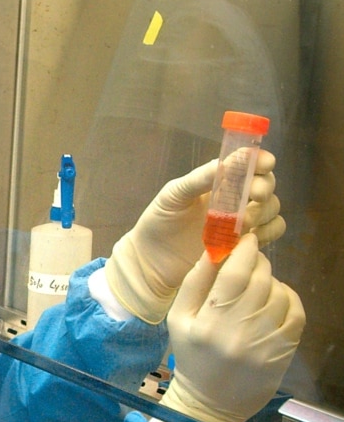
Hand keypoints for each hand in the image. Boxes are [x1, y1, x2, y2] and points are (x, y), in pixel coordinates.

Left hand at [105, 151, 283, 322]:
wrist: (150, 260)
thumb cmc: (158, 222)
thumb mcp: (174, 195)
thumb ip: (199, 179)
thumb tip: (225, 162)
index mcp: (218, 181)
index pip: (247, 163)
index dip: (260, 160)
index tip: (265, 163)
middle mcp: (234, 198)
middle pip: (265, 185)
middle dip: (264, 186)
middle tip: (254, 194)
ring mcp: (241, 222)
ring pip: (272, 208)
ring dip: (265, 211)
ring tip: (243, 221)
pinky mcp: (244, 244)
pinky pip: (271, 233)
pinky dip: (269, 231)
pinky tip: (251, 236)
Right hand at [159, 234, 304, 421]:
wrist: (209, 404)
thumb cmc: (191, 357)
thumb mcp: (179, 320)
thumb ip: (194, 283)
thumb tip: (213, 249)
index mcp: (207, 322)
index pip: (233, 274)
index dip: (244, 251)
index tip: (246, 240)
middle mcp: (237, 332)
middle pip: (260, 280)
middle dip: (259, 263)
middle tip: (252, 261)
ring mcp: (263, 344)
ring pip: (280, 294)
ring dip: (273, 282)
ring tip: (261, 286)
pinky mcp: (282, 354)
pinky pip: (296, 315)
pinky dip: (290, 300)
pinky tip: (278, 300)